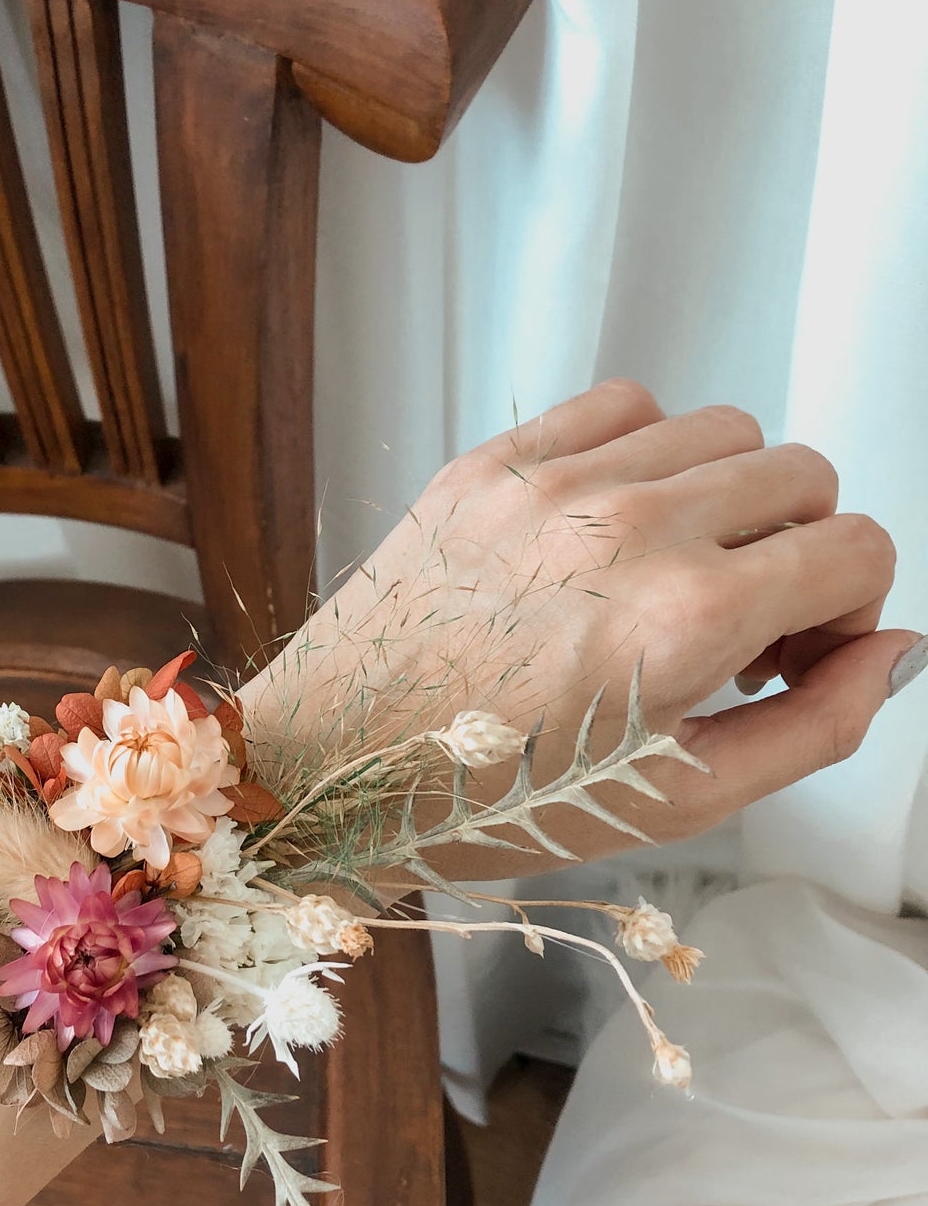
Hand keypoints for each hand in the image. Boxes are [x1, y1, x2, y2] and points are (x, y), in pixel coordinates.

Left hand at [241, 380, 918, 876]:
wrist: (334, 767)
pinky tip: (609, 529)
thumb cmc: (490, 796)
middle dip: (796, 551)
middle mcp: (626, 528)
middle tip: (737, 623)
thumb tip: (893, 648)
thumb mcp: (681, 801)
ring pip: (721, 428)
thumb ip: (816, 724)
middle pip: (801, 476)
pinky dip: (643, 452)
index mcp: (684, 618)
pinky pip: (622, 404)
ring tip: (669, 575)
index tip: (796, 650)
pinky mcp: (492, 462)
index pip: (856, 547)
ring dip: (724, 497)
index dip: (848, 607)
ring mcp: (553, 483)